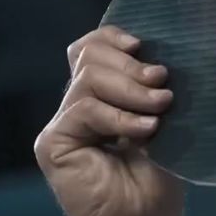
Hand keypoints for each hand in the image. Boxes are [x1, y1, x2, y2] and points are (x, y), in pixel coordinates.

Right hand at [34, 26, 183, 215]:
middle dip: (130, 64)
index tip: (142, 44)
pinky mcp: (53, 143)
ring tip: (160, 108)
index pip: (91, 48)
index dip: (112, 37)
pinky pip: (84, 109)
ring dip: (132, 90)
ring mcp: (63, 123)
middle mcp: (77, 105)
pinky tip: (146, 130)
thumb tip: (158, 55)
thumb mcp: (162, 120)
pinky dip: (119, 116)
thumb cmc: (158, 178)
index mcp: (101, 95)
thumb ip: (150, 88)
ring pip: (89, 77)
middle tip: (162, 82)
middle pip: (90, 55)